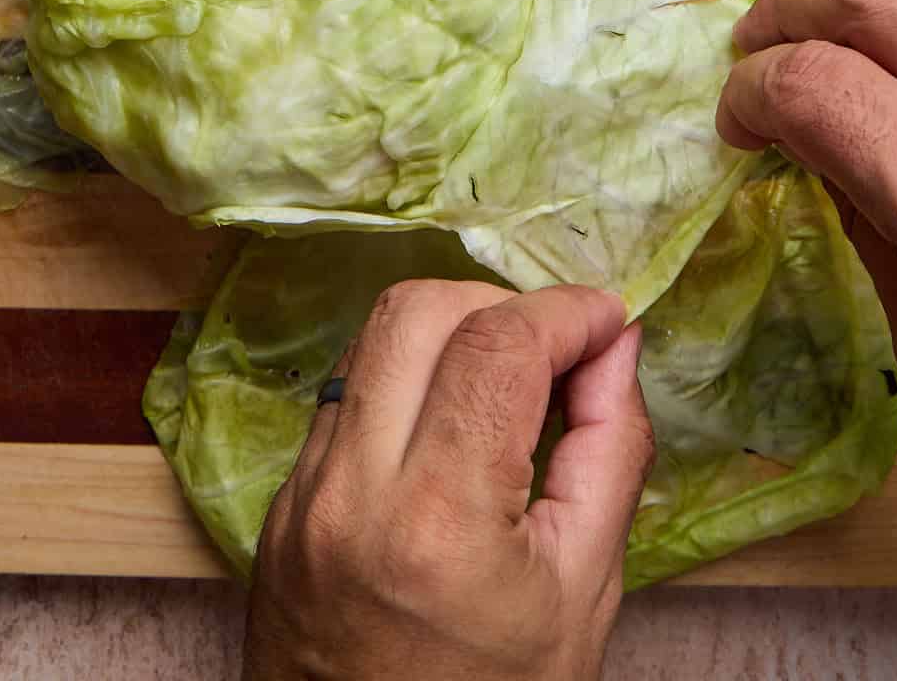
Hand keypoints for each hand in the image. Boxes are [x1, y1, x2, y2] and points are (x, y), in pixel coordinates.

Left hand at [243, 280, 653, 680]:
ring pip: (368, 339)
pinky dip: (403, 382)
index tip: (609, 320)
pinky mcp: (279, 503)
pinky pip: (342, 396)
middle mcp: (350, 491)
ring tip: (504, 386)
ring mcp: (301, 495)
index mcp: (439, 521)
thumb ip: (610, 450)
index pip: (498, 345)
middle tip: (553, 350)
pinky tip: (447, 429)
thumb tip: (617, 344)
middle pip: (416, 310)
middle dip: (499, 305)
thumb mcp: (583, 591)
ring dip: (447, 334)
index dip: (566, 311)